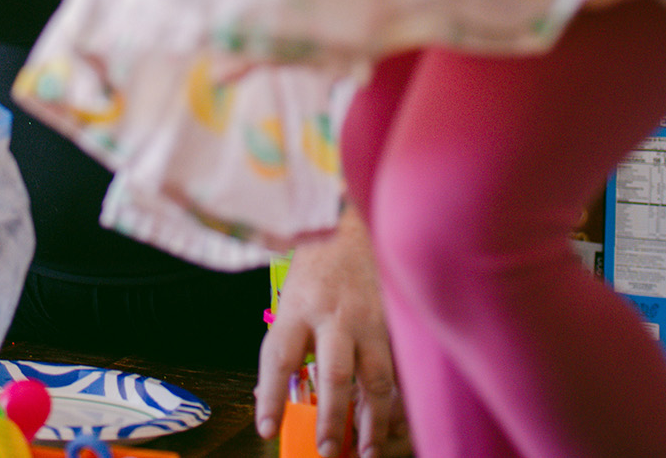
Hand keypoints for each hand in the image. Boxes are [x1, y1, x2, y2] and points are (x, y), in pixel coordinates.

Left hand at [256, 212, 402, 457]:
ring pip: (376, 376)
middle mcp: (335, 316)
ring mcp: (369, 321)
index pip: (280, 356)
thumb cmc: (315, 271)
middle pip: (335, 371)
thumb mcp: (288, 303)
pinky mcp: (394, 326)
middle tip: (326, 449)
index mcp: (298, 309)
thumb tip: (268, 397)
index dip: (272, 394)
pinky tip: (395, 425)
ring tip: (368, 451)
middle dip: (332, 416)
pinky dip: (398, 402)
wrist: (351, 230)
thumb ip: (285, 348)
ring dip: (373, 419)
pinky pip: (398, 371)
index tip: (267, 428)